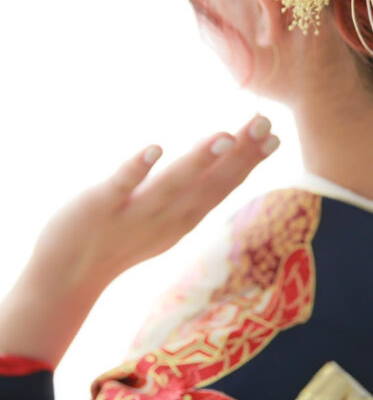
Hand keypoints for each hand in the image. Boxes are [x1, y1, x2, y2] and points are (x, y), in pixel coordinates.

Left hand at [22, 114, 279, 296]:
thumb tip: (224, 158)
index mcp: (183, 217)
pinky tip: (154, 148)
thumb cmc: (118, 239)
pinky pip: (121, 186)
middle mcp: (166, 217)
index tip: (276, 137)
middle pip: (207, 184)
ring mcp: (134, 212)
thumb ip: (194, 192)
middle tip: (265, 124)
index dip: (250, 163)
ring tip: (224, 136)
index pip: (222, 187)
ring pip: (171, 185)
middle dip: (239, 155)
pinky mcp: (100, 206)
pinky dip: (138, 169)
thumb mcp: (166, 218)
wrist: (68, 275)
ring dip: (198, 162)